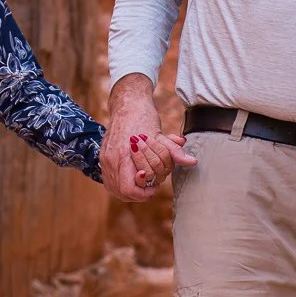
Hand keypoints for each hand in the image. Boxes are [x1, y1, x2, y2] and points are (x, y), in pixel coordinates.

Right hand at [100, 74, 193, 200]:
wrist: (127, 104)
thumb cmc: (143, 117)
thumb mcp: (160, 135)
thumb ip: (174, 152)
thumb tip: (192, 162)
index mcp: (124, 154)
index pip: (130, 188)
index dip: (145, 192)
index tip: (155, 184)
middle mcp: (112, 160)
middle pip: (124, 192)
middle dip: (141, 191)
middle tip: (152, 182)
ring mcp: (105, 160)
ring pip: (116, 190)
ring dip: (132, 190)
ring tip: (144, 181)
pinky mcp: (103, 159)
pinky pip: (111, 182)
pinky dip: (123, 184)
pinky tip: (135, 177)